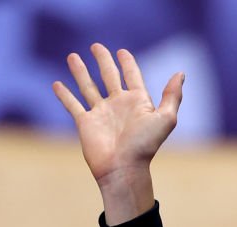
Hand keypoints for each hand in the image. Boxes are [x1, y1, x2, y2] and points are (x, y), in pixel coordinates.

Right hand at [52, 44, 182, 224]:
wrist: (123, 169)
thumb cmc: (145, 146)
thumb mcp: (165, 119)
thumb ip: (172, 96)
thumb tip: (180, 73)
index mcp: (137, 101)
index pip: (132, 75)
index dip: (127, 63)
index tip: (122, 52)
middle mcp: (118, 105)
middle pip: (108, 76)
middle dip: (103, 60)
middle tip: (96, 47)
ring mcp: (100, 113)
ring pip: (87, 86)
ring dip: (80, 71)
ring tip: (72, 56)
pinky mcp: (85, 123)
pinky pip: (72, 105)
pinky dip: (64, 95)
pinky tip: (56, 84)